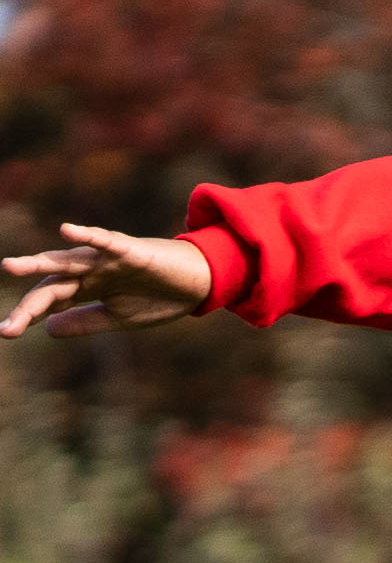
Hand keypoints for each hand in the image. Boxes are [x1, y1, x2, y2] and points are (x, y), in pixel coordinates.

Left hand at [0, 224, 217, 337]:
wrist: (201, 284)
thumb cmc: (161, 297)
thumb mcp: (119, 318)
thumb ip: (84, 321)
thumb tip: (46, 329)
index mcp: (87, 288)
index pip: (49, 300)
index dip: (27, 315)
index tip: (6, 333)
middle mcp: (91, 271)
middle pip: (52, 285)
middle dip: (29, 305)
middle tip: (7, 329)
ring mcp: (108, 260)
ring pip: (68, 261)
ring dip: (39, 263)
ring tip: (10, 267)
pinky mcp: (131, 251)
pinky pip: (106, 241)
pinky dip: (88, 235)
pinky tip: (67, 230)